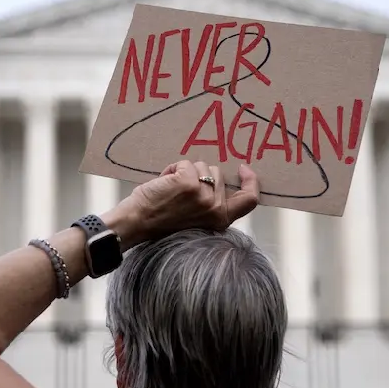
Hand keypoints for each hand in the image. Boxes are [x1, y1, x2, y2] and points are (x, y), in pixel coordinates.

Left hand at [101, 161, 259, 248]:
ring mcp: (204, 196)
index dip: (251, 181)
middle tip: (181, 191)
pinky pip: (185, 163)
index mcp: (221, 219)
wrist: (137, 224)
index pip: (250, 200)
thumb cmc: (162, 220)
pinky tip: (164, 183)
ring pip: (202, 166)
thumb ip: (212, 201)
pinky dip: (173, 168)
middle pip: (218, 173)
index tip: (243, 168)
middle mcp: (216, 209)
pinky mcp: (189, 184)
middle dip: (200, 175)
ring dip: (186, 171)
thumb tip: (218, 175)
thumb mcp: (197, 217)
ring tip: (171, 189)